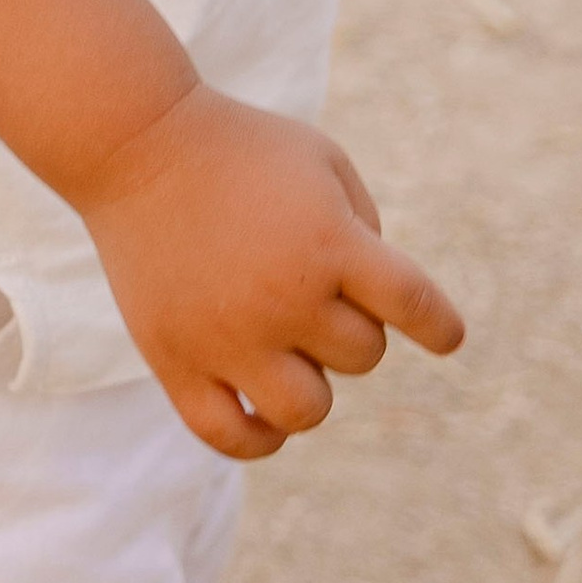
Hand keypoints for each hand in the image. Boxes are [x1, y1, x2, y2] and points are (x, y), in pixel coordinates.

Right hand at [72, 80, 463, 459]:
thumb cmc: (242, 149)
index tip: (445, 336)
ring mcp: (227, 337)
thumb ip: (366, 227)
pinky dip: (260, 437)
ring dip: (313, 383)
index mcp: (330, 241)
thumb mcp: (323, 161)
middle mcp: (285, 297)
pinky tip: (264, 411)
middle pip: (362, 354)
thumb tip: (380, 306)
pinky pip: (231, 437)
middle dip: (353, 325)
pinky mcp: (176, 361)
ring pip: (308, 411)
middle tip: (313, 289)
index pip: (414, 305)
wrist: (136, 144)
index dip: (440, 326)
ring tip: (290, 350)